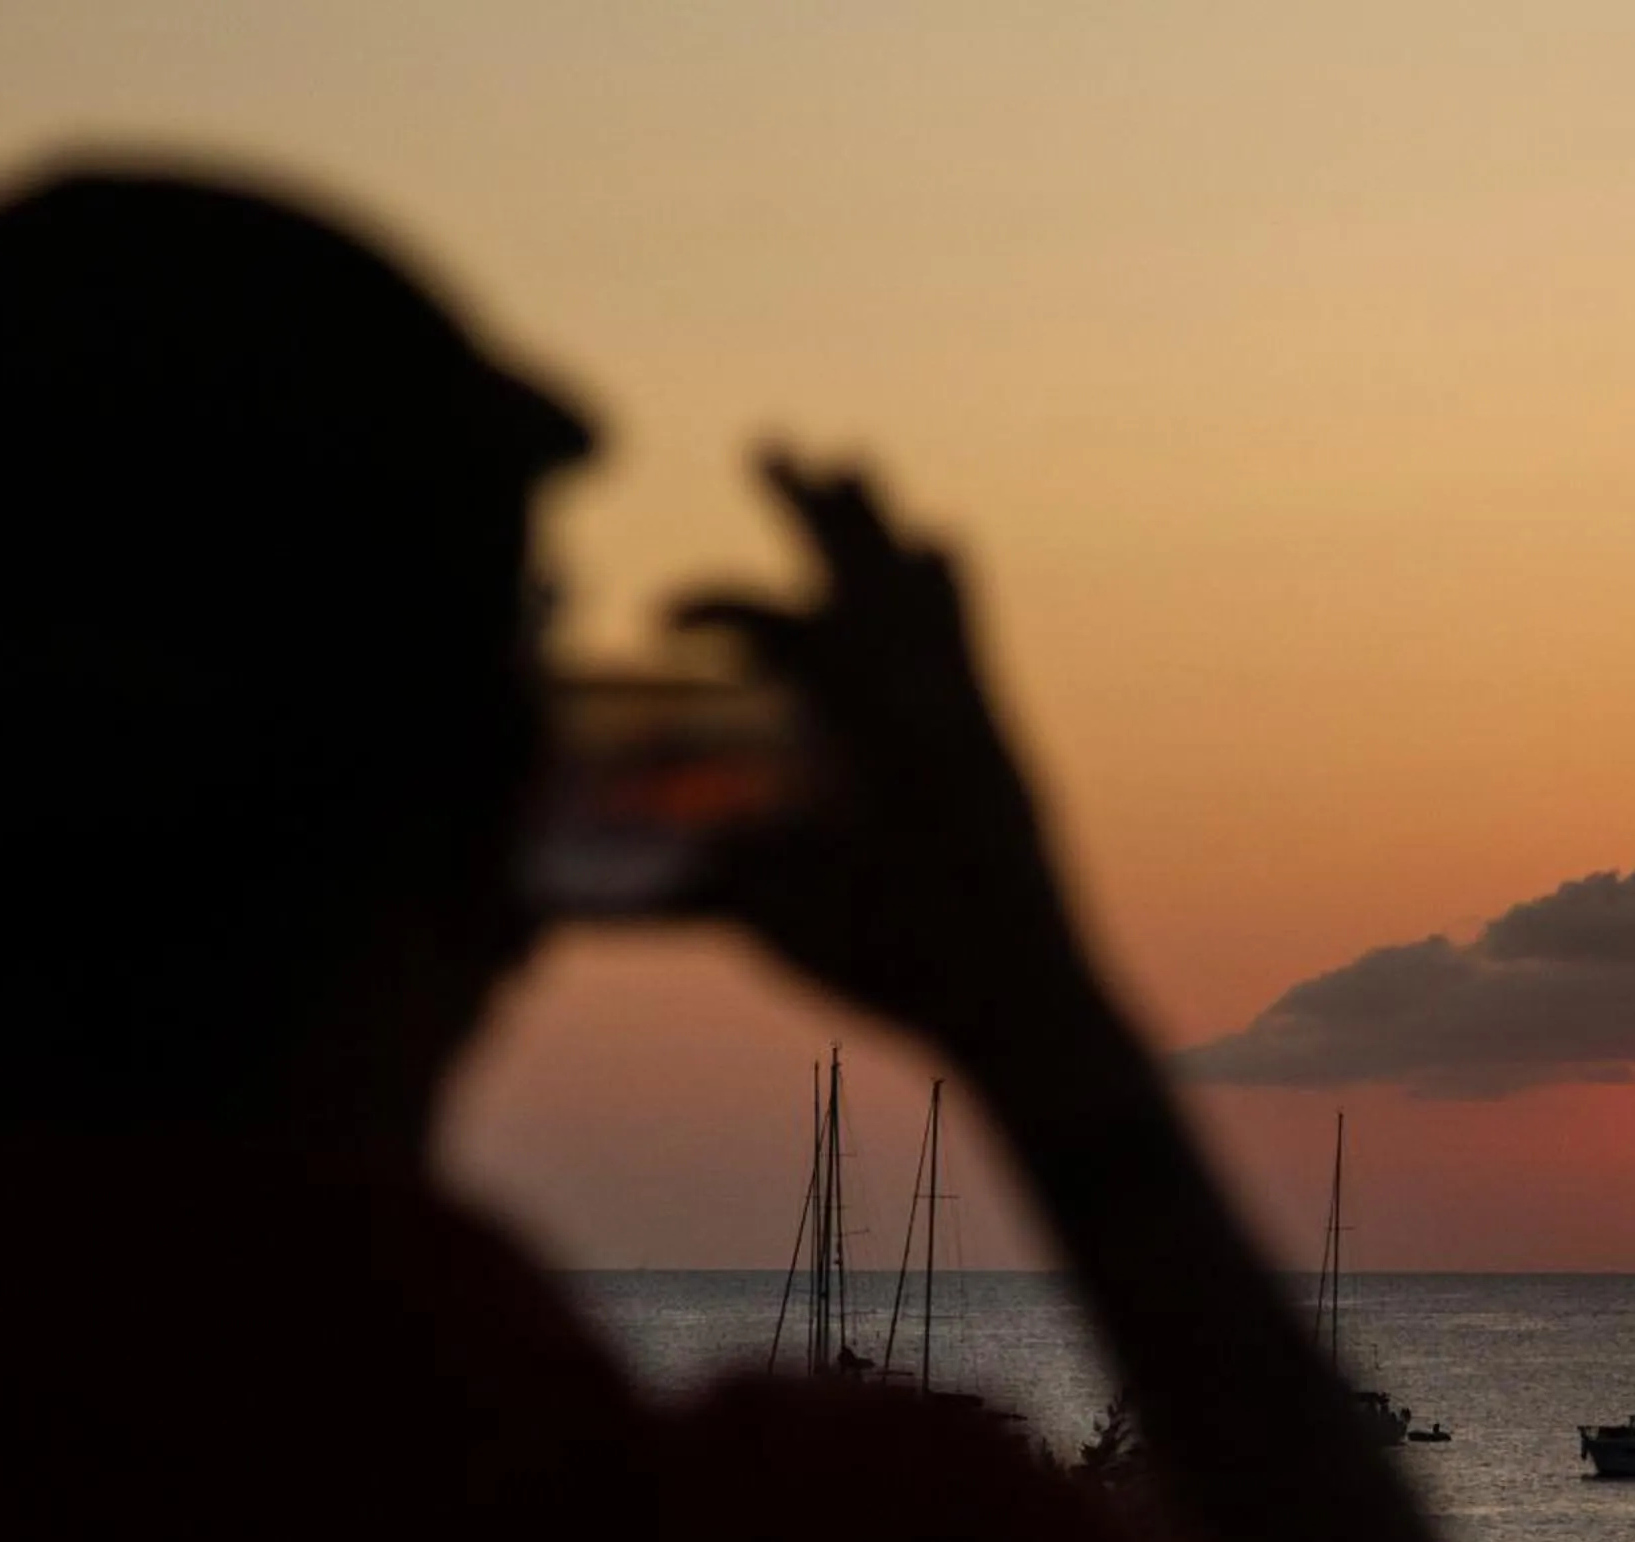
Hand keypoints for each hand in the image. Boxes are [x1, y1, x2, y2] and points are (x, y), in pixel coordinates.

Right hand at [673, 449, 1093, 1060]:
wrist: (1030, 1004)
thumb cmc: (899, 967)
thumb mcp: (781, 918)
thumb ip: (707, 872)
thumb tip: (604, 868)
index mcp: (875, 731)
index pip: (786, 630)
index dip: (716, 608)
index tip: (660, 621)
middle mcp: (935, 706)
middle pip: (864, 579)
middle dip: (813, 510)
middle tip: (775, 444)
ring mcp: (979, 723)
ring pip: (928, 598)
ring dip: (882, 535)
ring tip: (862, 469)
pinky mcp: (1005, 749)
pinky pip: (972, 643)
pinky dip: (946, 593)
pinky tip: (940, 555)